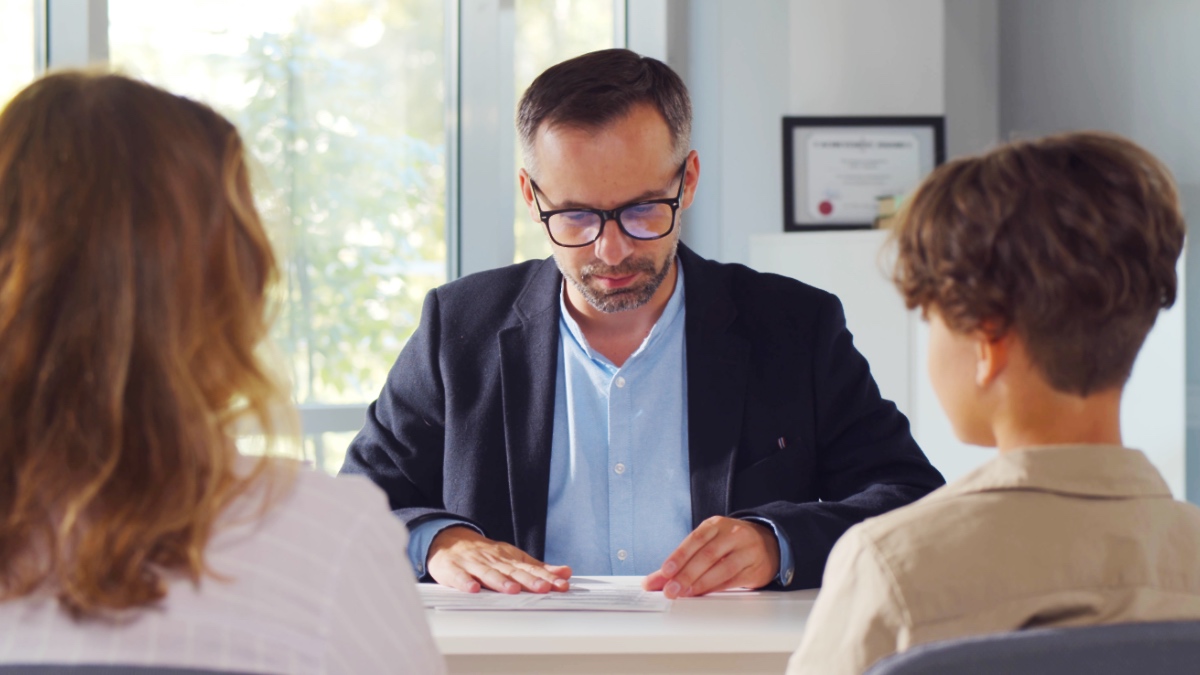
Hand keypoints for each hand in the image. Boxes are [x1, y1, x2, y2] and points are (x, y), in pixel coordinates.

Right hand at [427, 526, 571, 593]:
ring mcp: (473, 564)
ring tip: (513, 589)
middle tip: (544, 588)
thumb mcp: (513, 558)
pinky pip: (459, 577)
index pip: (531, 569)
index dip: (546, 577)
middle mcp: (493, 560)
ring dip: (500, 581)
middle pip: (512, 571)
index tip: (561, 585)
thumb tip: (566, 573)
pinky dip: (465, 582)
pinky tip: (472, 589)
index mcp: (508, 559)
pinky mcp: (453, 570)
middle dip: (529, 580)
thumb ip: (538, 568)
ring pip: (488, 574)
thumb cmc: (486, 555)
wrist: (449, 540)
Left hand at [641, 516, 778, 597]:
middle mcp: (733, 535)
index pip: (695, 539)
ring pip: (722, 568)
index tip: (665, 571)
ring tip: (684, 593)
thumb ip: (680, 562)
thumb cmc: (729, 544)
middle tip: (670, 589)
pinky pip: (734, 579)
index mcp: (716, 525)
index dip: (679, 556)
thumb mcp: (706, 544)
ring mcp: (746, 551)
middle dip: (686, 574)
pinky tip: (704, 594)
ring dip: (701, 583)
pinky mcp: (755, 569)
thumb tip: (654, 581)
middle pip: (707, 555)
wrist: (768, 543)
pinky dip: (717, 587)